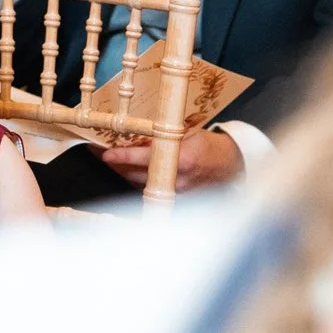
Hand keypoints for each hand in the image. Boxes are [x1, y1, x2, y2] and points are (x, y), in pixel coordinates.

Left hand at [99, 126, 243, 190]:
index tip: (106, 154)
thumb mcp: (187, 134)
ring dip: (124, 173)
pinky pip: (152, 189)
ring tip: (111, 161)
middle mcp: (178, 179)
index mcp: (182, 159)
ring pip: (141, 184)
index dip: (123, 157)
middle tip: (100, 154)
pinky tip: (129, 172)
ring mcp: (177, 192)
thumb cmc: (208, 146)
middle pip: (137, 175)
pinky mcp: (177, 199)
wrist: (231, 166)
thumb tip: (137, 140)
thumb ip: (163, 138)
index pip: (145, 159)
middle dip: (117, 165)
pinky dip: (139, 180)